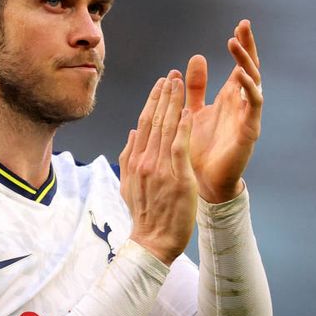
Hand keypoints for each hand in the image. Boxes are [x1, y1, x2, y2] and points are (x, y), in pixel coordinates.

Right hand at [119, 75, 197, 264]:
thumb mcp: (128, 184)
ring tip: (180, 83)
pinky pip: (179, 147)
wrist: (153, 241)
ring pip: (166, 129)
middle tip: (172, 74)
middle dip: (164, 95)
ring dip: (173, 103)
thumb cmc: (145, 215)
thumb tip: (132, 133)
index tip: (160, 84)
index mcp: (135, 160)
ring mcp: (160, 169)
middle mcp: (145, 161)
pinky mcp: (177, 178)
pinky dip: (182, 128)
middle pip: (154, 120)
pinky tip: (187, 111)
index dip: (153, 101)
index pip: (144, 123)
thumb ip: (128, 157)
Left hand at [184, 19, 262, 202]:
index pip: (240, 66)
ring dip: (246, 63)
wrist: (203, 183)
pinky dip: (251, 90)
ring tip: (236, 45)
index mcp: (229, 98)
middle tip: (244, 25)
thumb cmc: (200, 149)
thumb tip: (196, 57)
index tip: (239, 25)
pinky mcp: (250, 131)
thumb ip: (195, 86)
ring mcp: (248, 116)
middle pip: (250, 69)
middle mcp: (241, 104)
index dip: (241, 46)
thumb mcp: (194, 110)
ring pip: (254, 83)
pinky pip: (254, 106)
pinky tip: (243, 77)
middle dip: (248, 47)